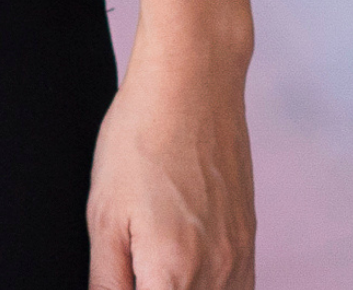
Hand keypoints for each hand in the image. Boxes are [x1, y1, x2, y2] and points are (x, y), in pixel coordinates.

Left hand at [85, 52, 253, 288]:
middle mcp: (217, 270)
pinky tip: (187, 279)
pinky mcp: (249, 235)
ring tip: (156, 272)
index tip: (120, 280)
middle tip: (133, 270)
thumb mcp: (104, 218)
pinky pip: (240, 289)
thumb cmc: (142, 140)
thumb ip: (106, 282)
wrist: (193, 84)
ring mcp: (239, 253)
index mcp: (173, 274)